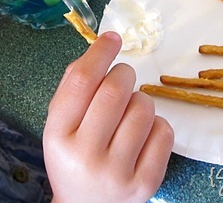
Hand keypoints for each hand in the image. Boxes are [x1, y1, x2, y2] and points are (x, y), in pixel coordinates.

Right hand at [43, 32, 173, 202]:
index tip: (112, 38)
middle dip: (124, 73)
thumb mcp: (60, 125)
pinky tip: (141, 136)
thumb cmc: (74, 157)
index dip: (100, 52)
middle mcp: (85, 156)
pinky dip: (156, 125)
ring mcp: (117, 173)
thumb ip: (73, 86)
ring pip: (143, 107)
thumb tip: (101, 48)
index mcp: (58, 136)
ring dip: (140, 100)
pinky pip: (164, 131)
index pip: (82, 82)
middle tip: (122, 77)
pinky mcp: (145, 184)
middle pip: (115, 90)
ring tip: (128, 115)